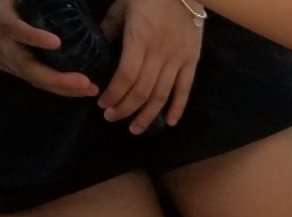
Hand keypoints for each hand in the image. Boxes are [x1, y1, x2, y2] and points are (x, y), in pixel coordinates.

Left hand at [98, 0, 202, 133]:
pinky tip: (170, 122)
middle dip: (126, 108)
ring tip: (136, 128)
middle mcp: (159, 54)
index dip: (114, 94)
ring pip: (162, 94)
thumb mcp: (122, 6)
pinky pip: (185, 88)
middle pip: (142, 90)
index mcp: (139, 40)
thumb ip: (111, 28)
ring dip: (148, 114)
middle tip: (112, 118)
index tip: (103, 104)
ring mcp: (178, 59)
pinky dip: (178, 106)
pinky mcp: (192, 60)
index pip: (126, 76)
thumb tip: (99, 46)